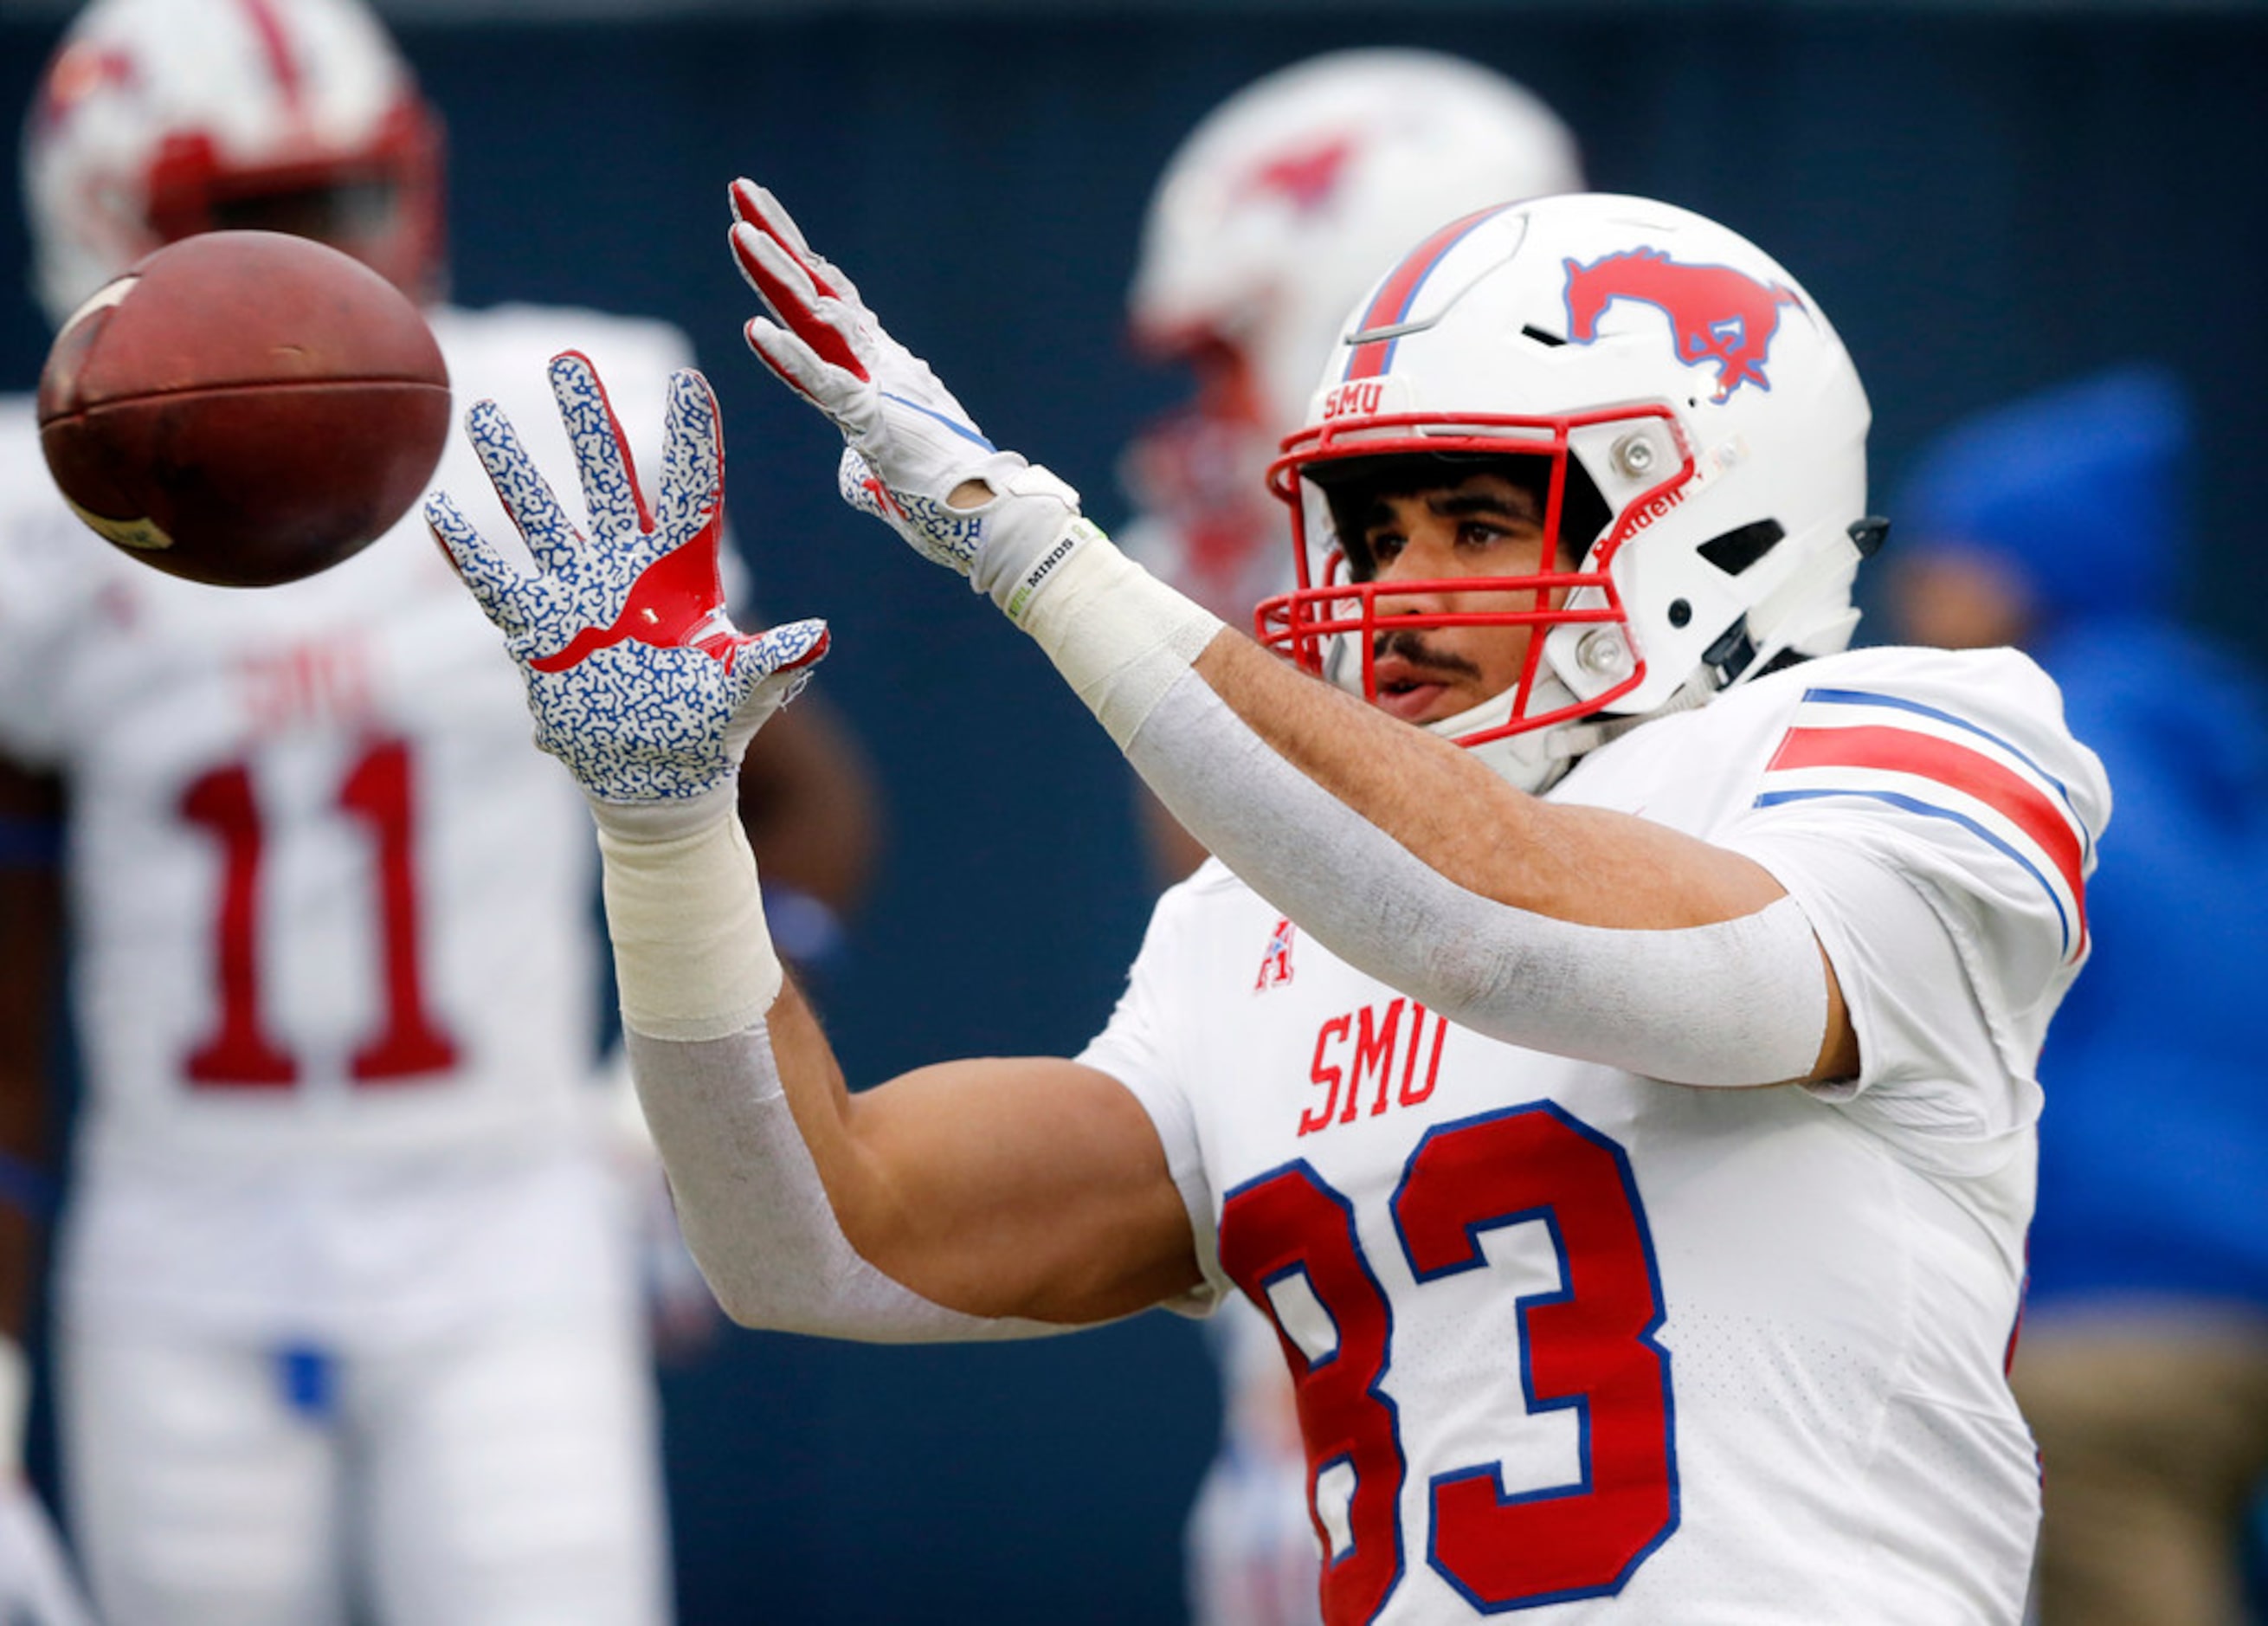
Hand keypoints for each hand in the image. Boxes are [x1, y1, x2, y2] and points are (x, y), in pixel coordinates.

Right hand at [426, 352, 827, 825]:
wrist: (655, 778)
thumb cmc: (707, 731)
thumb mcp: (744, 694)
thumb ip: (774, 664)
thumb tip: (818, 638)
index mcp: (685, 574)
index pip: (692, 493)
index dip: (692, 441)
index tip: (689, 384)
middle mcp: (628, 571)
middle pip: (607, 482)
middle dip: (587, 423)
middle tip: (569, 361)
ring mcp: (578, 596)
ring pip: (541, 517)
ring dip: (515, 470)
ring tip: (485, 414)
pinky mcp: (538, 633)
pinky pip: (497, 583)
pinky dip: (470, 552)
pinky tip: (441, 509)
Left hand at [728, 179, 1099, 622]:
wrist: (999, 525)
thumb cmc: (954, 505)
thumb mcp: (891, 480)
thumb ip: (865, 466)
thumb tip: (852, 474)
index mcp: (880, 374)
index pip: (830, 307)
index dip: (796, 264)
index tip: (763, 224)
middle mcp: (880, 366)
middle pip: (817, 291)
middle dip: (777, 239)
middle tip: (741, 187)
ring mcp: (879, 388)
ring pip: (819, 321)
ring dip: (777, 277)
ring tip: (741, 233)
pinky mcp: (876, 424)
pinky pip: (825, 388)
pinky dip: (790, 360)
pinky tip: (756, 331)